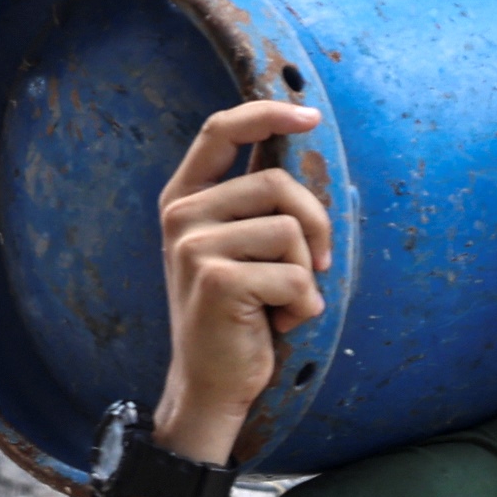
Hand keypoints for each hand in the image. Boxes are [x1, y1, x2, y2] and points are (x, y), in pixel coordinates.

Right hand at [153, 101, 328, 466]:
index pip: (220, 130)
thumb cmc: (238, 315)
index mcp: (186, 198)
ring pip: (290, 230)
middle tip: (315, 267)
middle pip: (276, 183)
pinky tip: (278, 323)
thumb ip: (258, 204)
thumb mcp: (240, 249)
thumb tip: (305, 145)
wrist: (210, 383)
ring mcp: (192, 246)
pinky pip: (292, 275)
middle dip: (315, 226)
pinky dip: (303, 305)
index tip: (309, 115)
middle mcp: (181, 215)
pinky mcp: (214, 279)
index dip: (267, 113)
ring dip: (305, 275)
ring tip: (282, 303)